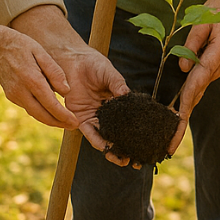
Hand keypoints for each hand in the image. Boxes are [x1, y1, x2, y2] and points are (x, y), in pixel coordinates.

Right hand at [0, 25, 79, 129]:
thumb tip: (66, 91)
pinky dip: (41, 112)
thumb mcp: (41, 52)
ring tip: (66, 122)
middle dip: (59, 123)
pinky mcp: (11, 96)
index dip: (64, 116)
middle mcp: (20, 91)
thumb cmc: (21, 45)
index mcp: (30, 79)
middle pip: (42, 115)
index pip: (50, 104)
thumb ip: (54, 71)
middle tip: (74, 126)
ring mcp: (13, 95)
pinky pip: (28, 107)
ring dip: (50, 120)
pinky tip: (52, 112)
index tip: (76, 122)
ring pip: (34, 113)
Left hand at [56, 48, 130, 162]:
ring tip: (119, 158)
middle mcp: (106, 112)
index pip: (129, 118)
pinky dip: (96, 138)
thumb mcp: (109, 73)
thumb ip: (118, 84)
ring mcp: (94, 116)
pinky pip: (88, 131)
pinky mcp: (80, 117)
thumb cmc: (93, 64)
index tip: (146, 141)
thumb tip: (127, 95)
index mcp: (117, 101)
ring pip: (103, 135)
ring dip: (110, 147)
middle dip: (123, 146)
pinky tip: (104, 146)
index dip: (137, 129)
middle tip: (133, 158)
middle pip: (117, 132)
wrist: (73, 61)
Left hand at [167, 6, 219, 154]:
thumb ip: (191, 45)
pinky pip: (203, 80)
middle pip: (199, 94)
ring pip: (201, 88)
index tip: (176, 123)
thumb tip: (183, 70)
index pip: (198, 83)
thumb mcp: (200, 22)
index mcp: (219, 52)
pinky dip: (192, 94)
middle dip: (183, 120)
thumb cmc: (215, 8)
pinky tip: (181, 110)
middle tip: (170, 144)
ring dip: (186, 109)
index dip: (186, 104)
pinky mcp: (219, 62)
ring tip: (172, 134)